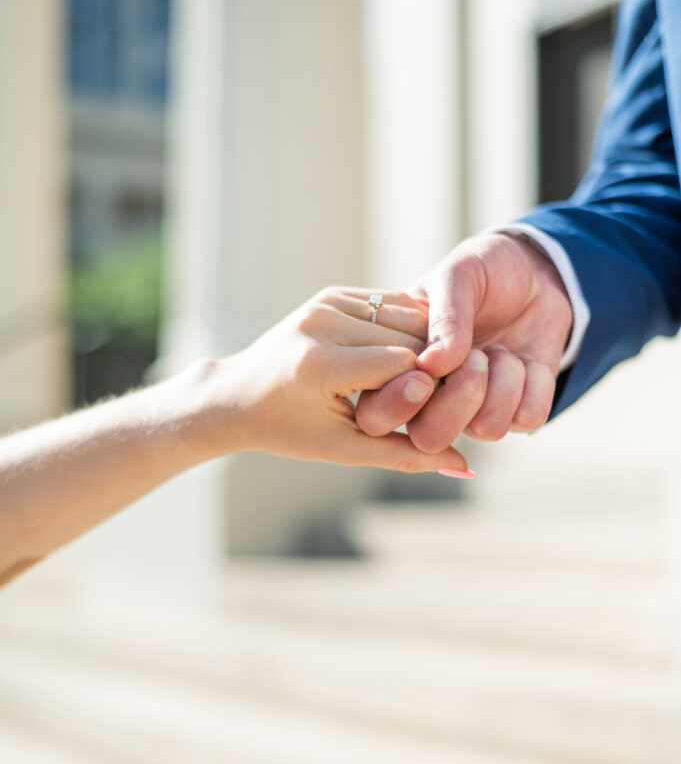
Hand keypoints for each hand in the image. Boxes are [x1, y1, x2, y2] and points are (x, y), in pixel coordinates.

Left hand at [191, 286, 471, 474]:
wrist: (240, 395)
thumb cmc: (291, 432)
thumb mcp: (346, 449)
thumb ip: (407, 456)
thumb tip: (468, 471)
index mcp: (320, 366)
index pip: (405, 366)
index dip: (428, 389)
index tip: (438, 409)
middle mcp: (321, 324)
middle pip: (410, 337)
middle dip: (429, 367)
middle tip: (439, 395)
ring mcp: (324, 302)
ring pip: (406, 316)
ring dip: (422, 346)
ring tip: (420, 379)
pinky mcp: (331, 292)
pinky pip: (390, 304)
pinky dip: (406, 328)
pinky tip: (405, 356)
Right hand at [355, 233, 572, 451]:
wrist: (535, 273)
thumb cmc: (483, 271)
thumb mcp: (458, 273)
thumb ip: (445, 315)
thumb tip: (433, 364)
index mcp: (398, 369)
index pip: (376, 416)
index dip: (397, 404)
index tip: (424, 371)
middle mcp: (432, 401)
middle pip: (429, 438)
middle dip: (460, 397)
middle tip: (476, 356)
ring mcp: (474, 411)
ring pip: (484, 430)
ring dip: (503, 382)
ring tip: (499, 350)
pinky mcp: (517, 412)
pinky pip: (526, 419)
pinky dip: (534, 383)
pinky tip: (526, 360)